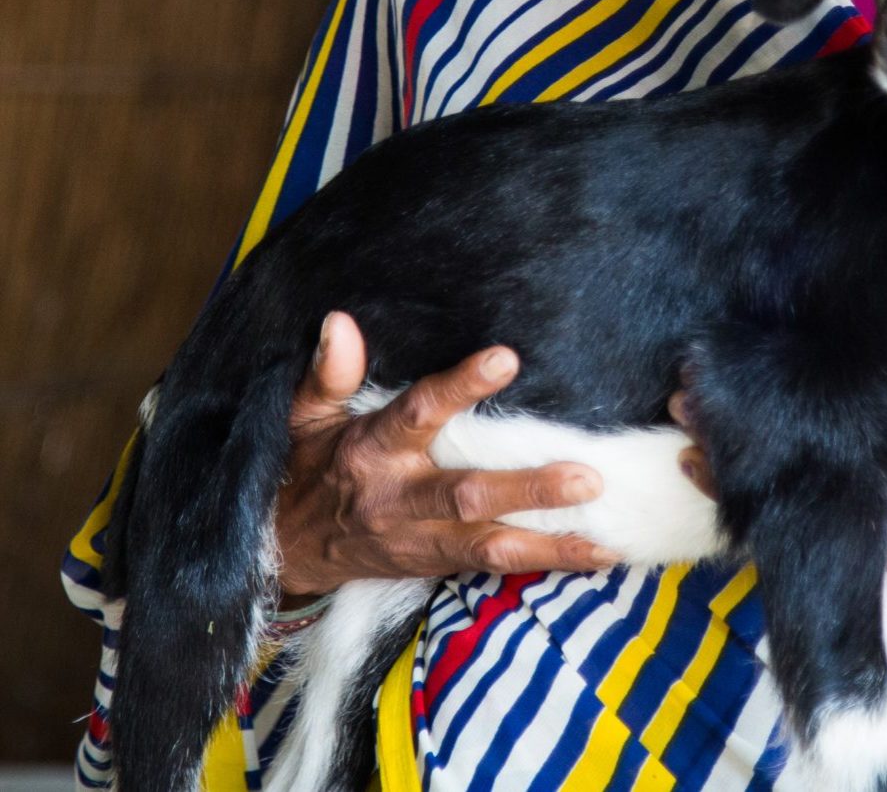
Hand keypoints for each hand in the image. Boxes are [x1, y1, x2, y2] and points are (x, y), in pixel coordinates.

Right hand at [275, 312, 619, 599]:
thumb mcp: (303, 415)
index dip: (462, 387)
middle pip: (467, 496)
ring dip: (548, 543)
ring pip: (488, 545)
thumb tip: (341, 320)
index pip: (420, 412)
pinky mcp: (433, 565)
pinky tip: (594, 555)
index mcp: (370, 450)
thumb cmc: (303, 466)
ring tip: (602, 537)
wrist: (281, 551)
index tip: (507, 358)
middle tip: (586, 476)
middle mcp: (398, 498)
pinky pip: (492, 567)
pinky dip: (542, 563)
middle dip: (527, 490)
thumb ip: (329, 372)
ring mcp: (419, 539)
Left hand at [667, 264, 886, 586]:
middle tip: (683, 397)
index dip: (764, 400)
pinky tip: (701, 470)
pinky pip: (789, 528)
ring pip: (779, 503)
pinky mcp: (855, 544)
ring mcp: (863, 524)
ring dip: (729, 470)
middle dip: (731, 435)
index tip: (720, 372)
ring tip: (682, 431)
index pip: (821, 426)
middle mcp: (878, 492)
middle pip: (786, 466)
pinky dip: (746, 503)